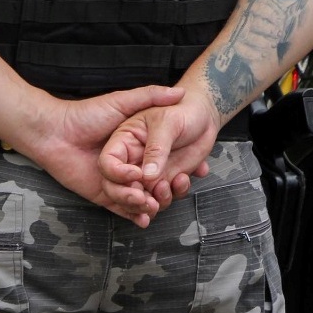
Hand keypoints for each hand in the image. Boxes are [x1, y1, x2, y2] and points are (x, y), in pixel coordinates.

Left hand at [24, 84, 186, 226]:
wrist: (53, 132)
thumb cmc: (86, 115)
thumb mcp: (121, 103)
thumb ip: (149, 96)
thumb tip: (179, 93)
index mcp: (136, 147)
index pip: (164, 161)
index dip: (181, 166)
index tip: (199, 170)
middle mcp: (129, 166)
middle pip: (156, 184)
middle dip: (168, 190)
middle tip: (175, 187)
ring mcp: (116, 182)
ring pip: (142, 200)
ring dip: (152, 204)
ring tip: (155, 202)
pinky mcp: (101, 196)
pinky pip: (122, 211)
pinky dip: (135, 216)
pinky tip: (143, 217)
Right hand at [100, 96, 219, 210]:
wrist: (204, 116)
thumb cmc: (181, 111)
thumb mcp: (166, 123)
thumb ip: (156, 148)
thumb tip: (147, 175)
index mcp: (124, 140)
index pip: (109, 163)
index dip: (118, 174)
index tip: (138, 176)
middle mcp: (133, 159)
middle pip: (119, 186)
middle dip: (131, 198)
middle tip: (148, 200)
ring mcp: (148, 171)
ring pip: (140, 196)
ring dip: (153, 201)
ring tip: (169, 188)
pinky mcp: (165, 179)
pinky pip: (161, 197)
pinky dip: (170, 198)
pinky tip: (182, 183)